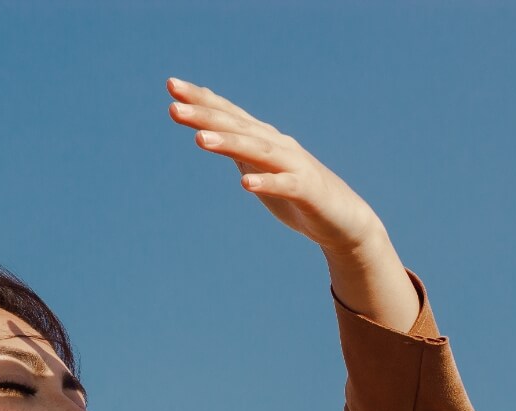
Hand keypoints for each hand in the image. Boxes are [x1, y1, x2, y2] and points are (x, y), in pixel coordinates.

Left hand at [166, 77, 384, 255]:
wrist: (344, 221)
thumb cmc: (299, 195)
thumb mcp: (260, 170)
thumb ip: (238, 152)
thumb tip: (211, 134)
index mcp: (264, 140)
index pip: (228, 115)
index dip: (202, 100)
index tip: (171, 85)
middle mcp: (277, 145)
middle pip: (236, 128)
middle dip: (205, 116)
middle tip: (174, 107)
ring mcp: (293, 166)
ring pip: (256, 152)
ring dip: (228, 144)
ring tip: (199, 140)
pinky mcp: (306, 191)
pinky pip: (284, 186)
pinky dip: (265, 183)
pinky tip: (245, 185)